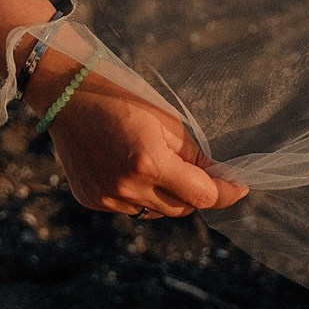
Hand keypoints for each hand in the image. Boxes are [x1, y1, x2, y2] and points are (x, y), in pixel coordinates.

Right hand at [44, 81, 248, 218]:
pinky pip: (129, 208)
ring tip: (156, 162)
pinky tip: (130, 168)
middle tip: (198, 169)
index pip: (201, 195)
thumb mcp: (166, 121)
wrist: (68, 96)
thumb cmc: (122, 99)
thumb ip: (194, 155)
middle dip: (194, 192)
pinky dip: (140, 195)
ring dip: (166, 195)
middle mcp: (126, 188)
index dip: (225, 192)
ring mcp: (106, 198)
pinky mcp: (92, 201)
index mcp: (148, 163)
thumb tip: (218, 178)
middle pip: (180, 208)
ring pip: (155, 211)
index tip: (240, 187)